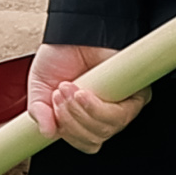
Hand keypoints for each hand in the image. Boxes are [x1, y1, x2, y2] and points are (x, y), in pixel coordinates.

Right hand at [25, 41, 146, 153]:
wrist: (73, 32)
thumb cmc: (61, 56)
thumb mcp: (40, 88)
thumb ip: (39, 112)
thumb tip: (47, 133)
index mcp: (86, 117)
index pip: (85, 143)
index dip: (68, 134)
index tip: (52, 116)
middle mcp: (106, 114)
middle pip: (94, 140)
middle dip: (69, 121)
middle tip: (57, 98)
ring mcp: (122, 106)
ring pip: (106, 130)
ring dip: (80, 113)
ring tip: (66, 89)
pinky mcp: (136, 95)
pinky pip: (118, 117)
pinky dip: (95, 108)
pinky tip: (82, 93)